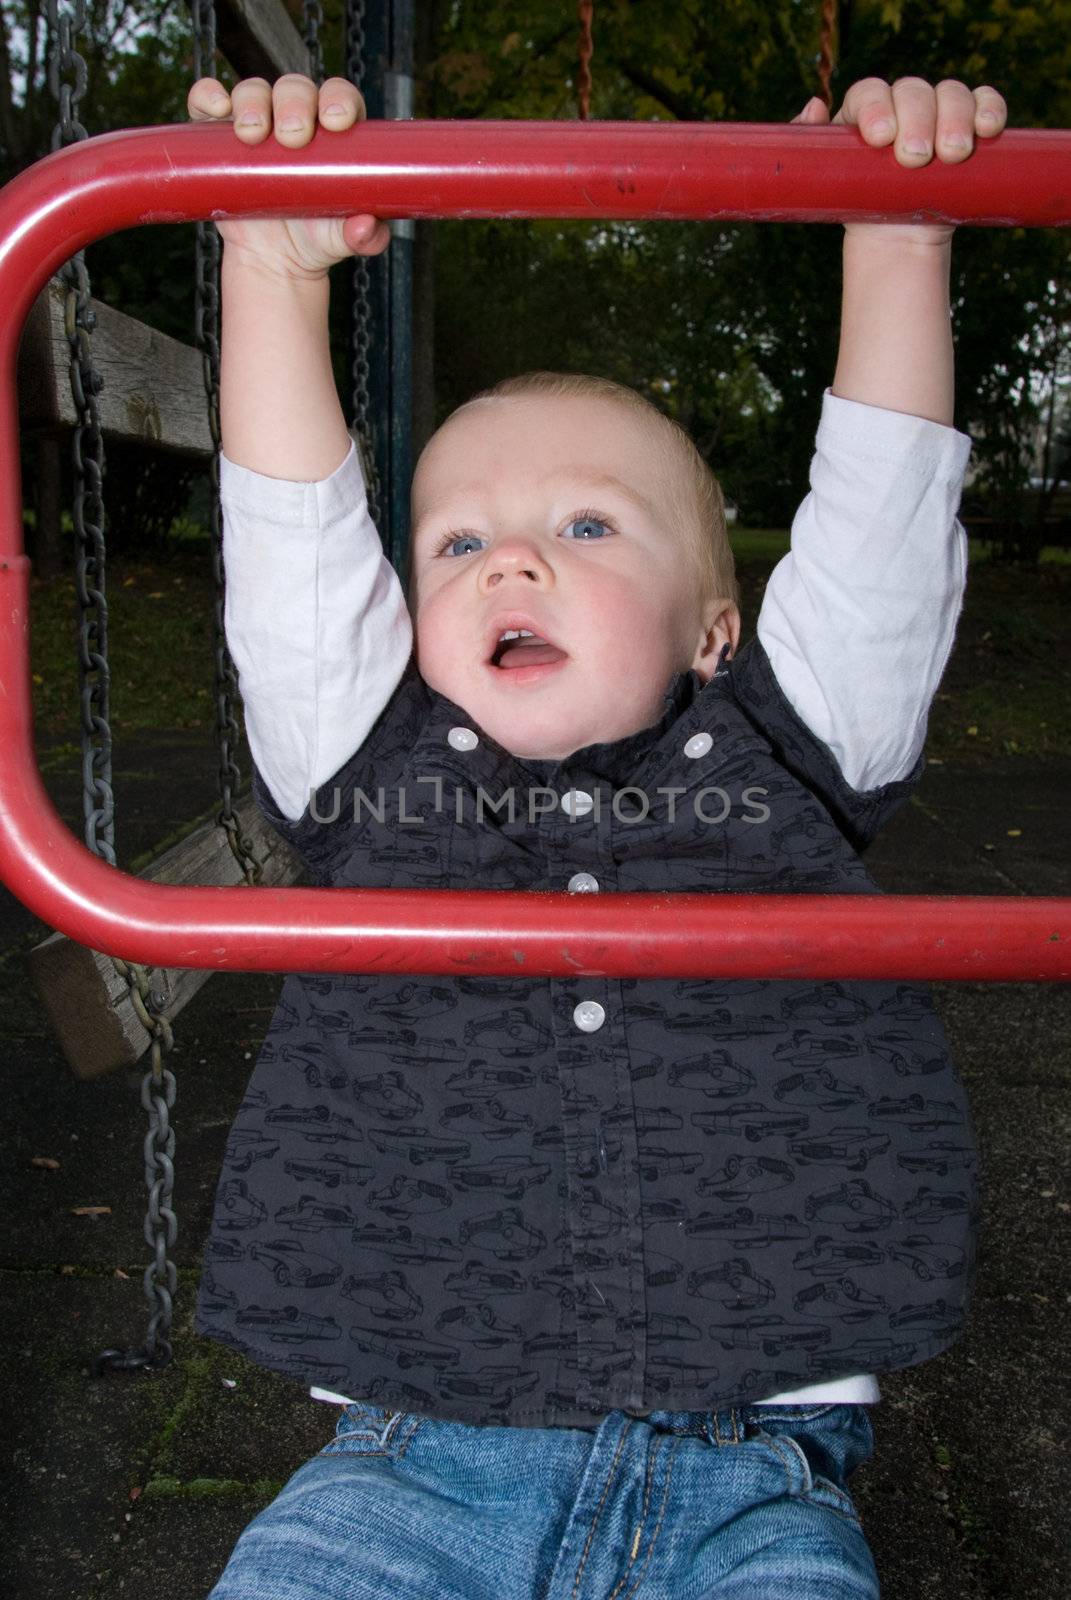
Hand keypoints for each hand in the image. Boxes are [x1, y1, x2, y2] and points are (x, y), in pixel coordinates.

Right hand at [187, 73, 390, 278]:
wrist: (274, 259)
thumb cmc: (316, 238)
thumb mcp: (344, 240)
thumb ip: (366, 237)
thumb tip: (366, 226)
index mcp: (333, 131)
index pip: (340, 97)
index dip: (338, 99)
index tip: (335, 121)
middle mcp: (296, 117)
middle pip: (295, 88)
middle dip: (294, 104)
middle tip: (293, 137)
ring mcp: (257, 121)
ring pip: (253, 90)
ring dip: (252, 102)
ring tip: (253, 134)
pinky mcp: (219, 135)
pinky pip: (208, 101)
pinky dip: (207, 96)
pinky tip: (217, 109)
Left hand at [792, 76, 1007, 240]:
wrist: (893, 240)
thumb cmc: (858, 209)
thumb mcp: (825, 187)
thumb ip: (806, 155)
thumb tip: (814, 106)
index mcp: (865, 111)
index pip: (870, 92)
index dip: (875, 107)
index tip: (879, 138)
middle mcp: (902, 106)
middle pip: (913, 92)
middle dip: (917, 121)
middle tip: (915, 158)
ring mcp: (938, 114)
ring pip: (951, 94)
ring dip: (955, 118)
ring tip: (951, 155)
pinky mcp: (970, 128)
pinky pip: (985, 103)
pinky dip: (990, 109)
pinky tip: (988, 129)